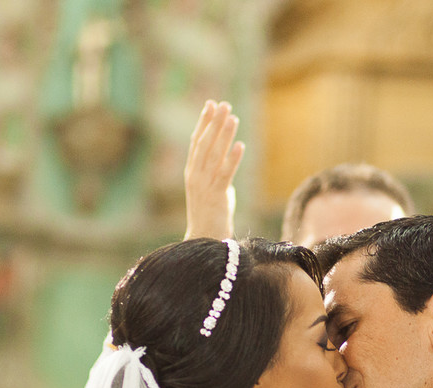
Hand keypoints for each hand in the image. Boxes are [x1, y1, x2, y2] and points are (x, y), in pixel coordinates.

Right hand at [184, 100, 244, 239]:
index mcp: (191, 172)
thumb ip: (215, 171)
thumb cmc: (209, 214)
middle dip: (214, 122)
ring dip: (224, 135)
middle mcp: (195, 176)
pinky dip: (232, 159)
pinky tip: (240, 145)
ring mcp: (204, 186)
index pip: (196, 141)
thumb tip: (226, 158)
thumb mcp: (210, 188)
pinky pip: (225, 174)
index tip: (211, 104)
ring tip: (233, 117)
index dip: (204, 122)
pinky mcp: (216, 196)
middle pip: (205, 143)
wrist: (204, 239)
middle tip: (223, 104)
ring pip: (214, 155)